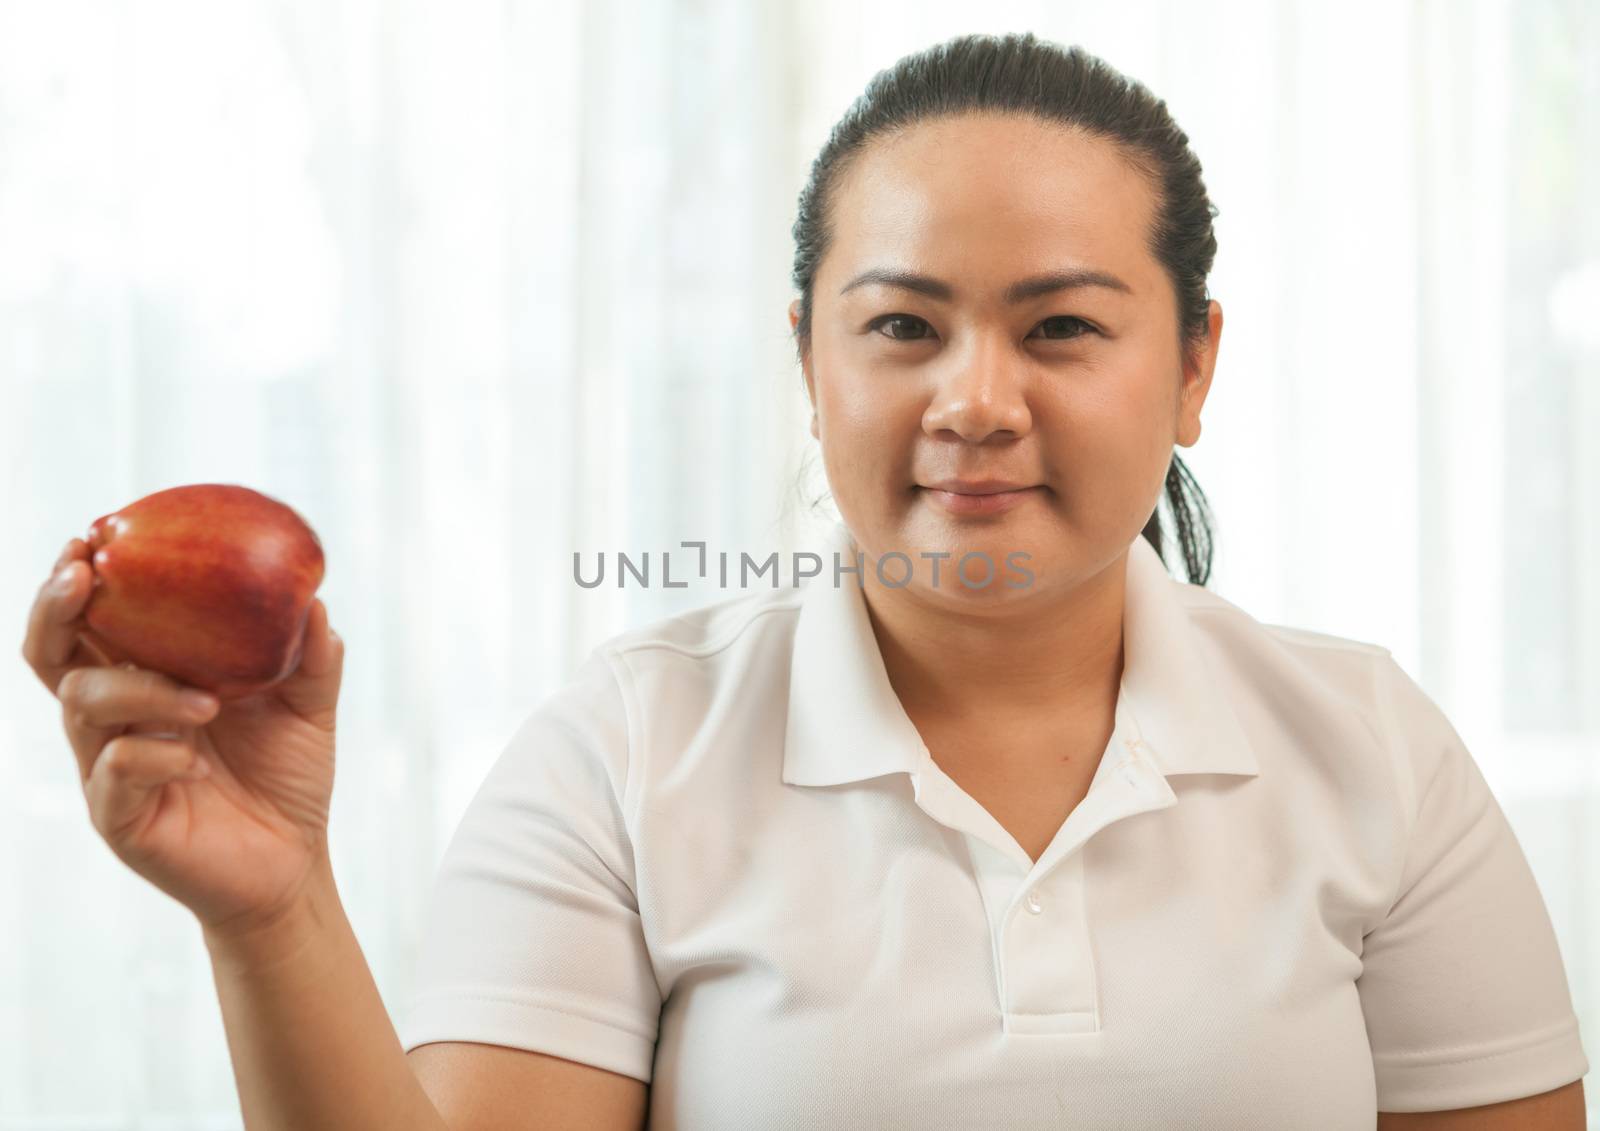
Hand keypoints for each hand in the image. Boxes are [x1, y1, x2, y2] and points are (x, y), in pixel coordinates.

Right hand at [20, 537, 345, 935]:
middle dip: (56, 608)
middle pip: (51, 653)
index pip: (91, 622)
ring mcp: (107, 767)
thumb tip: (315, 601)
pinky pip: (112, 771)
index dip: (76, 579)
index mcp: (147, 678)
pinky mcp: (117, 815)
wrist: (293, 862)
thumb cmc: (287, 777)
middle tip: (85, 576)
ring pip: (84, 703)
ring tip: (208, 701)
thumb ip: (310, 657)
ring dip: (141, 688)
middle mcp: (115, 717)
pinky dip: (153, 753)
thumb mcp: (309, 708)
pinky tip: (196, 760)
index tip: (91, 536)